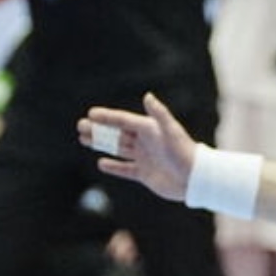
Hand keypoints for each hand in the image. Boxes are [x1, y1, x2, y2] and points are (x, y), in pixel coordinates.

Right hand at [78, 93, 197, 200]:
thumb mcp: (171, 131)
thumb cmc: (185, 153)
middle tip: (80, 126)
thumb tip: (148, 96)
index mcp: (148, 129)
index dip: (107, 117)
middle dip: (98, 130)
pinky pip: (125, 169)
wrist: (195, 180)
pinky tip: (101, 163)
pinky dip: (113, 166)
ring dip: (100, 144)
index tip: (91, 114)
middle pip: (116, 133)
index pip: (123, 120)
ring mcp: (143, 158)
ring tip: (83, 139)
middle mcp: (144, 142)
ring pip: (117, 149)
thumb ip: (159, 114)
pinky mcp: (144, 174)